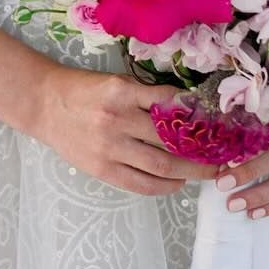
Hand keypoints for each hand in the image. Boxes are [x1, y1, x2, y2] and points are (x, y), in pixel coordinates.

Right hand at [31, 65, 222, 198]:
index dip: (198, 115)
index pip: (170, 103)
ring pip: (161, 165)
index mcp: (123, 91)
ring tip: (208, 173)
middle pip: (171, 139)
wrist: (44, 104)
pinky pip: (140, 183)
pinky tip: (177, 183)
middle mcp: (118, 118)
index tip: (217, 123)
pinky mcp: (102, 169)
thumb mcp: (116, 82)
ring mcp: (110, 147)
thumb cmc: (83, 89)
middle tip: (224, 156)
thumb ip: (146, 95)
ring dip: (190, 171)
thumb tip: (186, 110)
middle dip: (202, 150)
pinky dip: (163, 186)